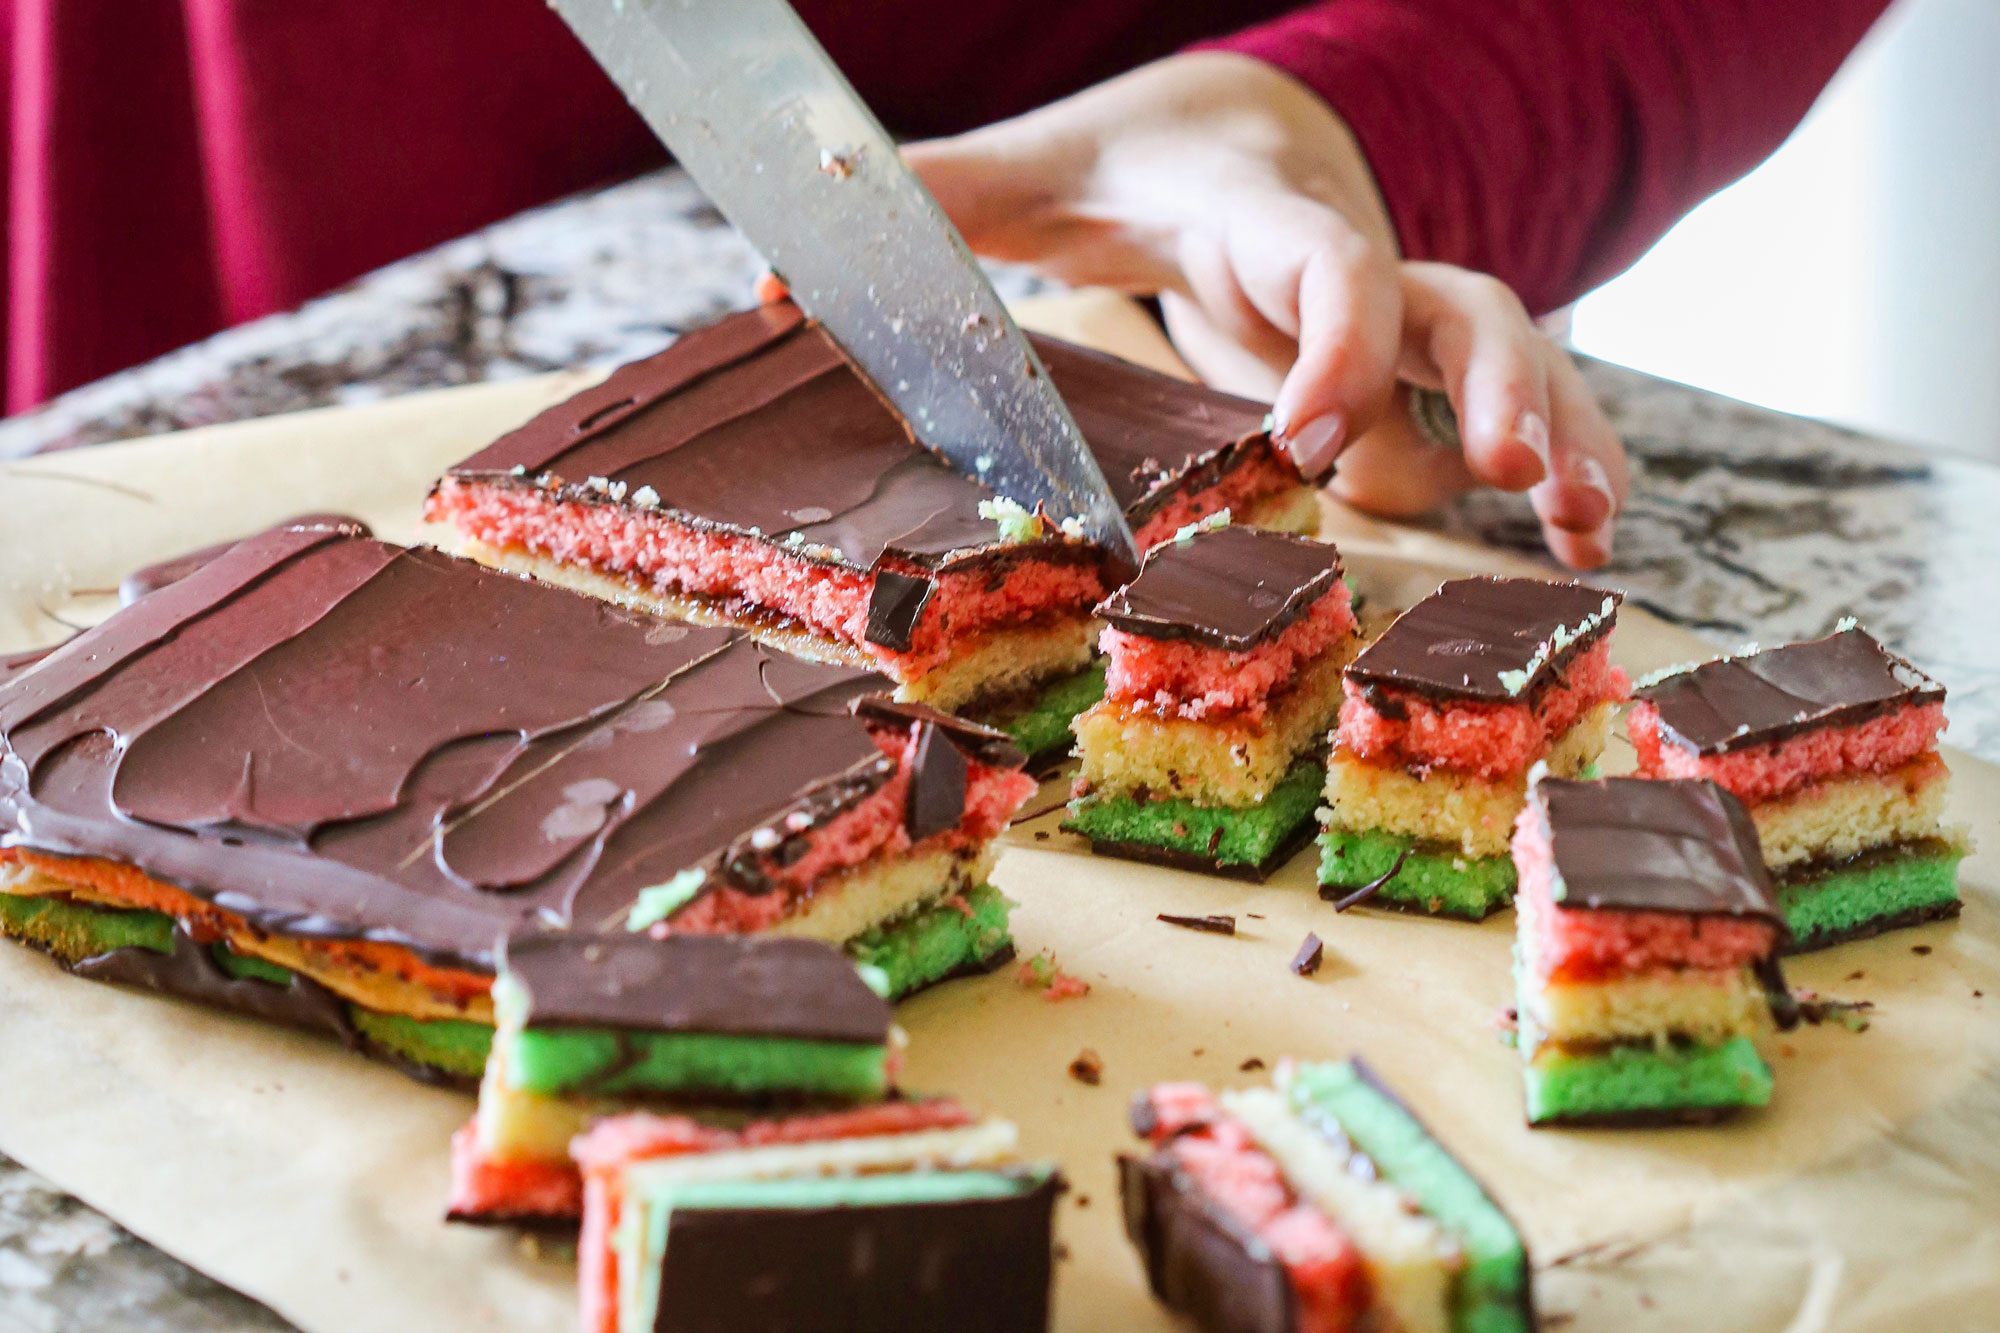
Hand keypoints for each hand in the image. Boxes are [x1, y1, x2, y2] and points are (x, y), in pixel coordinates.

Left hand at [905, 52, 1626, 566]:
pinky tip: (1580, 525)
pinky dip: (1563, 450)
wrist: (1228, 127)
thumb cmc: (1126, 161)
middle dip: (1494, 382)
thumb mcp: (1029, 172)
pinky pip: (1511, 395)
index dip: (1333, 341)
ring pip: (1514, 350)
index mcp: (1258, 212)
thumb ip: (927, 205)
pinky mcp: (1416, 359)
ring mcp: (1397, 307)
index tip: (1309, 438)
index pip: (1321, 261)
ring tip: (1589, 522)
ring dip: (1565, 428)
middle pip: (1456, 299)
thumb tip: (778, 265)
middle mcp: (1350, 257)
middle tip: (1506, 473)